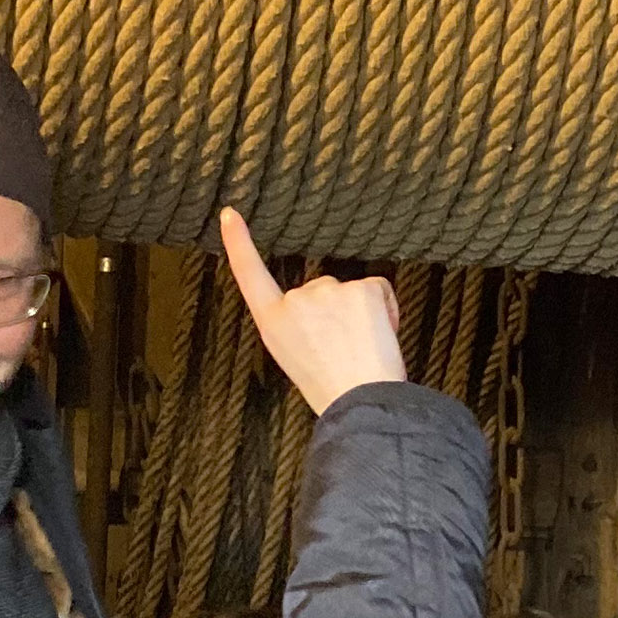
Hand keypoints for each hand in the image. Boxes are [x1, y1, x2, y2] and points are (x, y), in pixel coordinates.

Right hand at [219, 208, 402, 415]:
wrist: (360, 402)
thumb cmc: (332, 392)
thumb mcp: (295, 358)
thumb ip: (300, 327)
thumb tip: (324, 315)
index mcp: (273, 323)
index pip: (250, 276)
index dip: (239, 244)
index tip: (231, 214)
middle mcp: (294, 301)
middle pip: (322, 292)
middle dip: (339, 315)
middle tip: (345, 353)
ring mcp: (327, 291)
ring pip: (351, 293)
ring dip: (362, 314)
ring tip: (362, 351)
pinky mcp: (360, 289)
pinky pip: (378, 289)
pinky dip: (386, 309)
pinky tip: (380, 336)